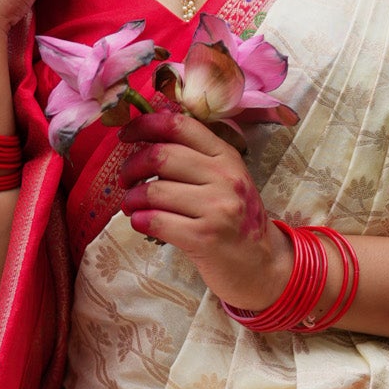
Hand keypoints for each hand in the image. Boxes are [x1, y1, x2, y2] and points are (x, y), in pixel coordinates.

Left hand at [117, 110, 293, 310]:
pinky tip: (140, 223)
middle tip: (125, 180)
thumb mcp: (226, 180)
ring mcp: (217, 207)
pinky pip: (157, 221)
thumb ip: (196, 159)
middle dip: (132, 167)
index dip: (145, 124)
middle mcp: (224, 177)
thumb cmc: (236, 220)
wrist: (263, 264)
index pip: (181, 125)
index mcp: (226, 156)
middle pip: (161, 156)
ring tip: (131, 206)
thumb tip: (146, 142)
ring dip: (132, 199)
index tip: (125, 135)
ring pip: (155, 190)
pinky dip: (140, 221)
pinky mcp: (205, 237)